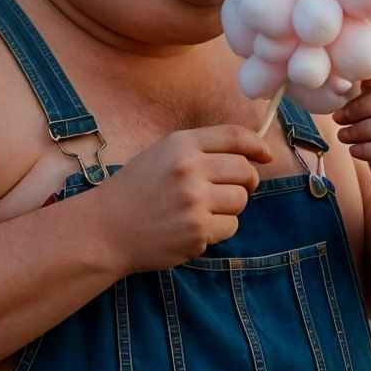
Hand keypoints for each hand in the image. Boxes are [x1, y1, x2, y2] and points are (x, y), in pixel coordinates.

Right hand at [94, 125, 271, 273]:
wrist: (104, 229)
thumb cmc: (136, 190)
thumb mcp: (163, 154)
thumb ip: (202, 150)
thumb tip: (253, 155)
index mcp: (180, 145)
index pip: (234, 137)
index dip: (257, 145)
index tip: (265, 155)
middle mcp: (189, 170)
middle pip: (245, 171)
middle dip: (245, 181)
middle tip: (226, 189)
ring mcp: (193, 203)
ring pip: (240, 201)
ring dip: (229, 206)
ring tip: (201, 209)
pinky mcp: (197, 233)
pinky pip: (230, 227)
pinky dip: (218, 229)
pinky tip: (192, 227)